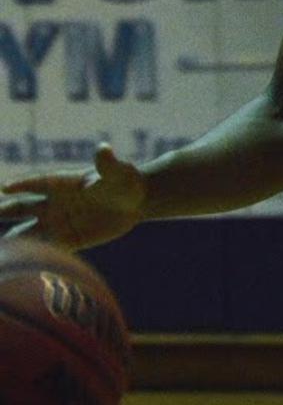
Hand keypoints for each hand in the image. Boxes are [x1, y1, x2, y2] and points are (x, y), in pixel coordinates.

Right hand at [0, 144, 145, 250]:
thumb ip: (107, 164)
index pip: (37, 183)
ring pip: (30, 232)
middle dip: (3, 212)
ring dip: (16, 240)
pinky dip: (37, 257)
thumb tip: (103, 149)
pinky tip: (24, 267)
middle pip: (21, 207)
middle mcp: (54, 203)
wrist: (136, 202)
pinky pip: (49, 249)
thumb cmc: (125, 181)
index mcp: (63, 183)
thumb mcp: (118, 172)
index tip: (6, 188)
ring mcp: (60, 222)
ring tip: (3, 251)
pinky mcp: (70, 239)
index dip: (22, 185)